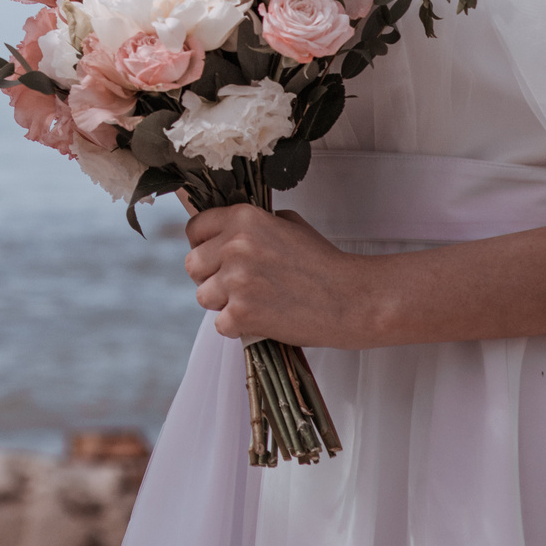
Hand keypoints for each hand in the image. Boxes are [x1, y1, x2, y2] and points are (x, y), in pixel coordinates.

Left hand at [184, 204, 383, 348]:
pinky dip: (238, 328)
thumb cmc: (324, 262)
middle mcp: (234, 245)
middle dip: (210, 277)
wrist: (352, 299)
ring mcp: (236, 280)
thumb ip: (252, 225)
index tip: (214, 257)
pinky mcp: (242, 313)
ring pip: (202, 296)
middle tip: (235, 286)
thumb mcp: (288, 224)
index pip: (194, 228)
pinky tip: (261, 320)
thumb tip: (224, 232)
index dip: (202, 245)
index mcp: (243, 218)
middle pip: (193, 265)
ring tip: (252, 303)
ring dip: (223, 304)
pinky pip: (220, 325)